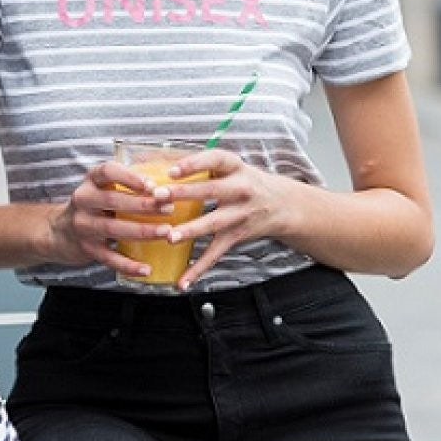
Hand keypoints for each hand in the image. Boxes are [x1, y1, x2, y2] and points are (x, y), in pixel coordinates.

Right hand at [41, 159, 173, 277]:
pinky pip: (109, 257)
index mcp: (91, 182)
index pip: (108, 172)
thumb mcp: (101, 188)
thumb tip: (165, 183)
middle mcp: (83, 200)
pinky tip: (146, 268)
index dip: (130, 177)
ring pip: (113, 228)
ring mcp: (83, 225)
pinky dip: (129, 265)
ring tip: (166, 232)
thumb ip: (126, 184)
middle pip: (113, 200)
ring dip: (142, 230)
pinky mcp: (87, 248)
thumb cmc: (93, 206)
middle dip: (144, 205)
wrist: (59, 232)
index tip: (152, 185)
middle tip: (169, 208)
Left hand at [161, 149, 287, 288]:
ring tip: (170, 237)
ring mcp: (239, 215)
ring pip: (213, 223)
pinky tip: (183, 280)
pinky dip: (198, 268)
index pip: (215, 159)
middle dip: (183, 193)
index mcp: (235, 167)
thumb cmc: (246, 181)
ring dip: (190, 230)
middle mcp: (240, 190)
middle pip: (210, 190)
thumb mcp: (231, 167)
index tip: (172, 170)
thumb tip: (157, 160)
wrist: (283, 205)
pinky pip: (215, 253)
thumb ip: (201, 164)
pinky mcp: (236, 236)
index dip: (194, 164)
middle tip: (159, 196)